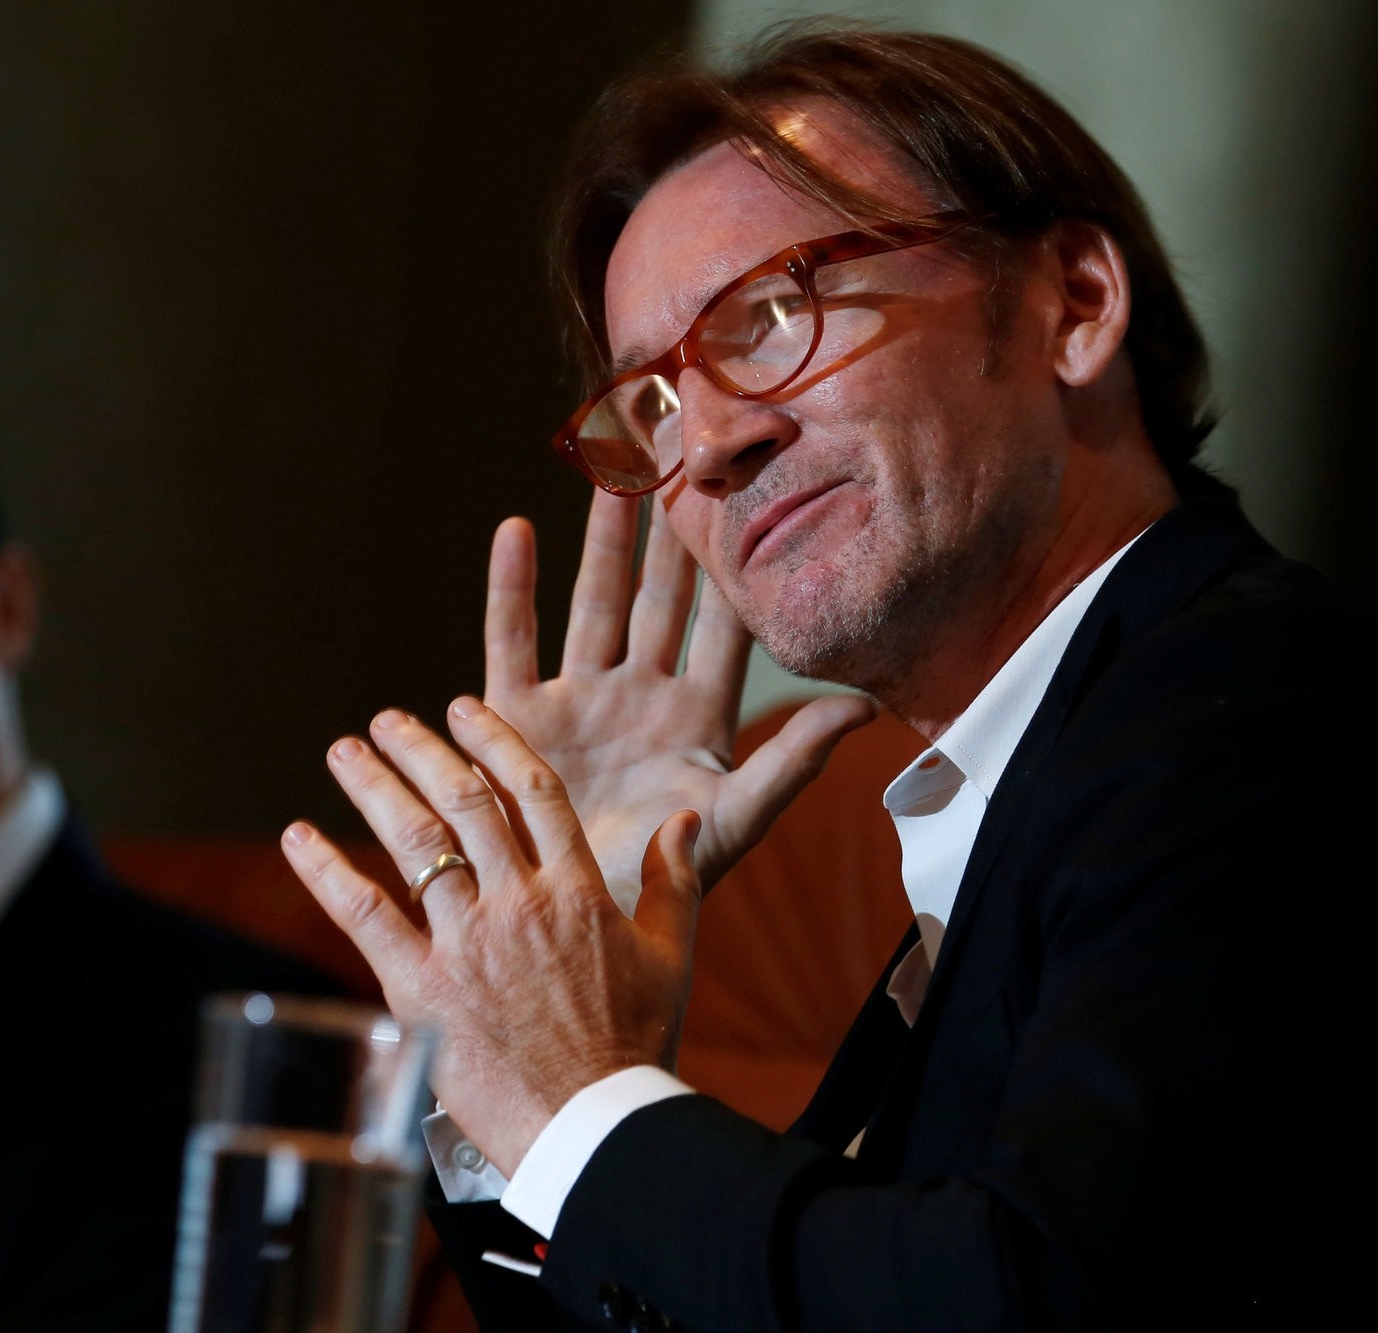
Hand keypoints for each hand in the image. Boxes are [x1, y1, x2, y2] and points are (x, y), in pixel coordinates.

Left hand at [281, 698, 702, 1173]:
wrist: (592, 1124)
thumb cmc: (634, 1047)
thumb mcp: (672, 957)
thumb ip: (676, 881)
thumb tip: (684, 816)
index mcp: (578, 891)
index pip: (533, 791)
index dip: (495, 742)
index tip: (463, 708)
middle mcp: (518, 902)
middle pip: (465, 802)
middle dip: (421, 751)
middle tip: (387, 720)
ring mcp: (466, 941)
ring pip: (415, 841)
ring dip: (373, 788)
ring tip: (343, 752)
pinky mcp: (420, 986)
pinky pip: (364, 914)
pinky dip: (326, 870)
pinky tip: (298, 836)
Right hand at [486, 490, 874, 906]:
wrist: (571, 923)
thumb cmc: (660, 883)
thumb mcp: (733, 821)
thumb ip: (792, 762)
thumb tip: (864, 705)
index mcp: (696, 717)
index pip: (723, 626)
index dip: (735, 564)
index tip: (750, 493)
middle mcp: (639, 696)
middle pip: (658, 598)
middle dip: (670, 530)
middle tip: (680, 454)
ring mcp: (578, 700)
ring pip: (592, 602)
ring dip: (602, 542)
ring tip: (610, 474)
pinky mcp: (514, 714)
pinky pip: (513, 638)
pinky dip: (512, 585)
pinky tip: (517, 530)